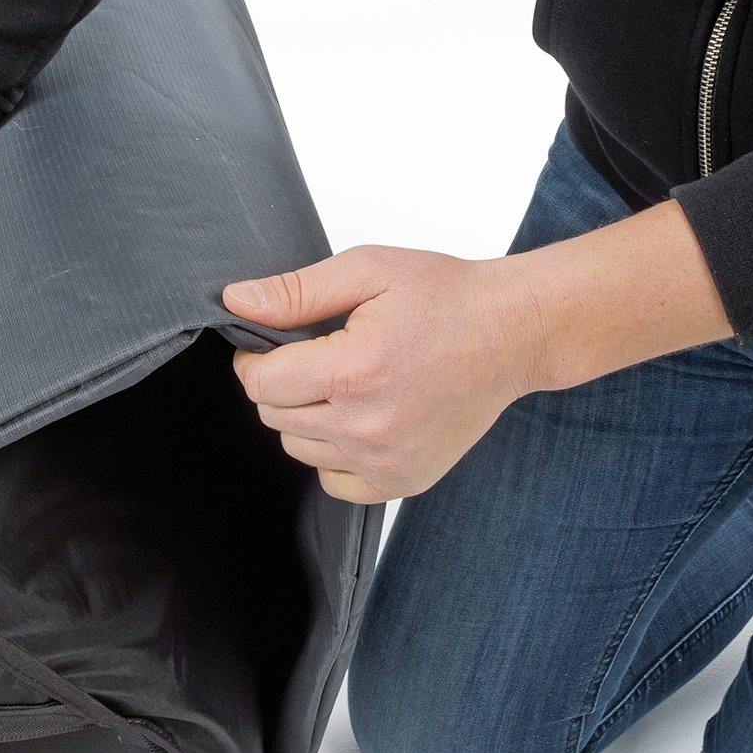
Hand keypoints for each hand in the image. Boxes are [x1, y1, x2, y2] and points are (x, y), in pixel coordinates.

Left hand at [225, 201, 732, 503]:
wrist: (516, 334)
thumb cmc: (447, 297)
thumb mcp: (368, 271)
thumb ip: (295, 292)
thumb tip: (236, 302)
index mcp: (354, 370)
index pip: (259, 384)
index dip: (255, 359)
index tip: (273, 344)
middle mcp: (367, 425)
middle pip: (275, 417)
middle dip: (282, 384)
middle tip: (319, 355)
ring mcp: (387, 460)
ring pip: (298, 449)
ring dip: (304, 418)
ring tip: (344, 383)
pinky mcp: (404, 481)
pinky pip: (334, 481)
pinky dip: (333, 454)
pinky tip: (358, 419)